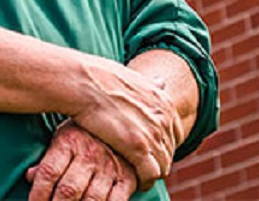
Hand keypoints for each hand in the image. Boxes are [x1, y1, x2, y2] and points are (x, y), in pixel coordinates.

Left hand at [26, 121, 135, 200]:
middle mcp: (89, 154)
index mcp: (68, 141)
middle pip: (68, 190)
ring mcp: (109, 167)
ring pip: (91, 200)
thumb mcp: (62, 138)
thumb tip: (29, 177)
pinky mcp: (127, 178)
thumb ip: (47, 160)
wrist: (121, 123)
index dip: (38, 194)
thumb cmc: (83, 134)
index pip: (49, 172)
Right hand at [71, 63, 186, 189]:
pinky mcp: (138, 147)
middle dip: (156, 160)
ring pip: (163, 166)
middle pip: (169, 152)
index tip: (147, 149)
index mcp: (164, 102)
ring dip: (150, 173)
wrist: (83, 82)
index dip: (161, 144)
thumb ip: (150, 84)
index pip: (175, 134)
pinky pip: (151, 174)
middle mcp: (164, 118)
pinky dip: (144, 181)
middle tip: (139, 165)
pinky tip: (133, 182)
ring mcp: (153, 133)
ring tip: (135, 175)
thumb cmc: (100, 77)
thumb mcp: (134, 77)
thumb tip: (162, 82)